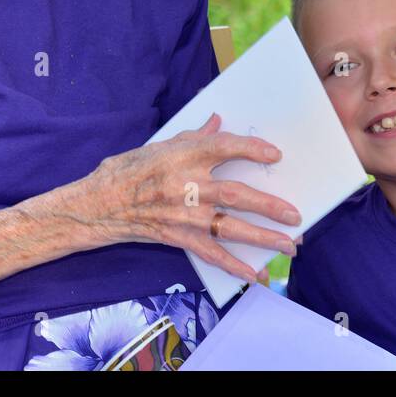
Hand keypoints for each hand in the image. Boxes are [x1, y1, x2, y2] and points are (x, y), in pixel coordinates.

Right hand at [84, 113, 302, 284]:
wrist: (99, 204)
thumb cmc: (129, 170)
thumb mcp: (160, 144)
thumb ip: (194, 136)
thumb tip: (218, 122)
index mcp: (183, 155)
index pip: (225, 147)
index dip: (252, 149)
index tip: (276, 154)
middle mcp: (187, 185)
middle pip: (236, 194)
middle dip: (269, 206)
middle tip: (296, 215)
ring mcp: (184, 214)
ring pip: (231, 227)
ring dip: (263, 238)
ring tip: (289, 246)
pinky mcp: (178, 236)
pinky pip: (211, 253)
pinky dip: (234, 266)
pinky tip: (255, 275)